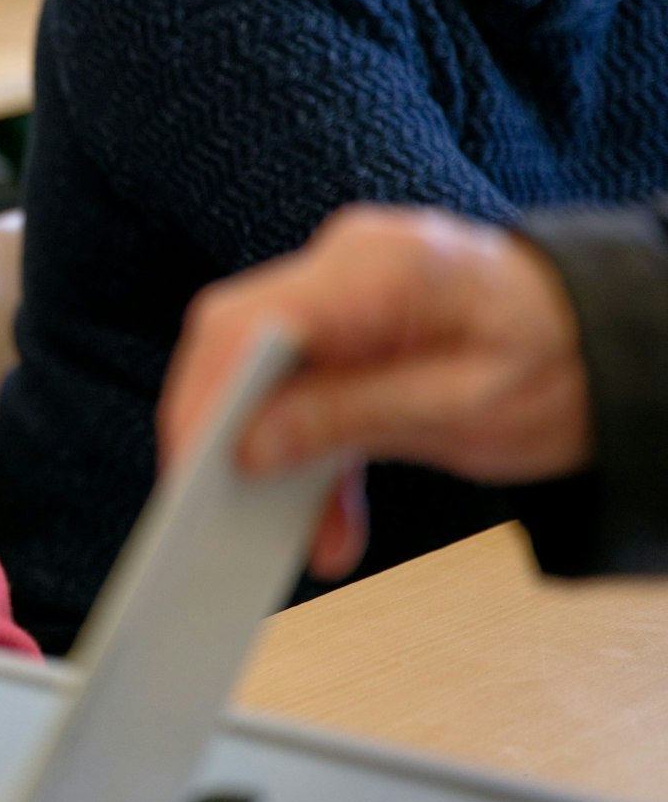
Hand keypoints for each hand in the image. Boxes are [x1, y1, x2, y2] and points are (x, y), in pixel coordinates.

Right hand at [159, 205, 591, 576]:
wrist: (608, 340)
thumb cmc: (563, 358)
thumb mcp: (466, 405)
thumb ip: (353, 417)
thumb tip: (251, 445)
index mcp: (384, 266)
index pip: (256, 318)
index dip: (210, 393)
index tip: (194, 463)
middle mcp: (348, 264)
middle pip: (236, 339)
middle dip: (218, 428)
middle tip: (212, 509)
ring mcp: (340, 294)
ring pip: (257, 372)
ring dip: (266, 456)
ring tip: (298, 536)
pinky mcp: (342, 330)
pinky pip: (295, 391)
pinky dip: (303, 458)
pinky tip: (327, 522)